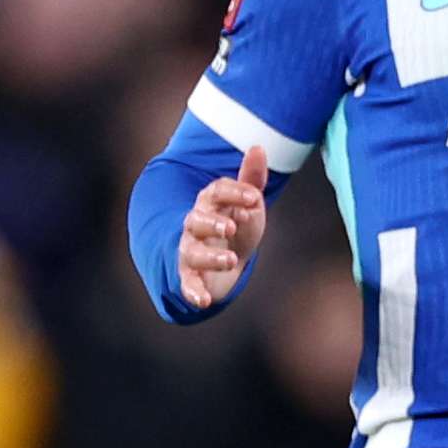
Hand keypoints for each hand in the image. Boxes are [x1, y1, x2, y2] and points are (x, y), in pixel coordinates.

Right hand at [177, 146, 271, 308]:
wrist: (224, 258)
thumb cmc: (236, 224)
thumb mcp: (247, 203)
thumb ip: (251, 179)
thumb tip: (259, 146)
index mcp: (210, 202)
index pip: (216, 191)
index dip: (234, 193)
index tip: (255, 199)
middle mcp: (195, 224)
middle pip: (196, 220)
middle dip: (212, 223)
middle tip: (230, 227)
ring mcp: (191, 250)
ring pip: (192, 251)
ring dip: (210, 256)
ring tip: (231, 260)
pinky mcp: (190, 275)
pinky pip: (188, 283)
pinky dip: (193, 291)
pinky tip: (204, 301)